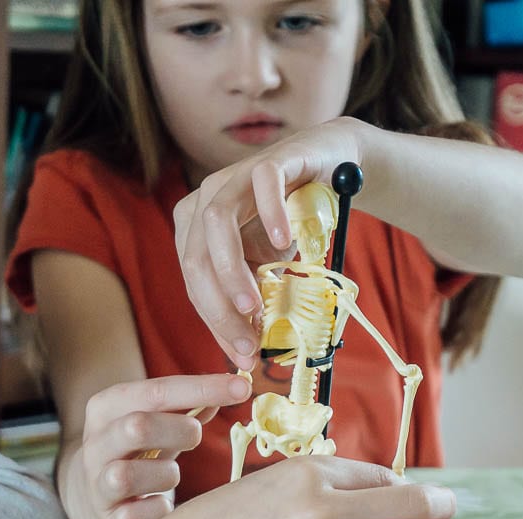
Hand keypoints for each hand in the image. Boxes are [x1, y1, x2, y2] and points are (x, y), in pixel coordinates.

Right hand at [59, 373, 251, 518]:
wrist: (94, 492)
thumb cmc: (137, 448)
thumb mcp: (157, 419)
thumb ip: (189, 405)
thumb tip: (233, 387)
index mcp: (107, 406)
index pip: (156, 391)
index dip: (202, 388)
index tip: (242, 387)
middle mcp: (96, 442)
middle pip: (137, 426)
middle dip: (180, 430)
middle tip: (197, 435)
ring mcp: (97, 481)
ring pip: (129, 474)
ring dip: (167, 473)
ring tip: (171, 473)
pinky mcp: (107, 516)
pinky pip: (135, 515)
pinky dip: (157, 508)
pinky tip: (163, 503)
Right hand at [145, 455, 467, 518]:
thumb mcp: (267, 487)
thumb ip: (322, 485)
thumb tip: (388, 488)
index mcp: (304, 477)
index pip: (379, 477)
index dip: (404, 485)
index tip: (414, 495)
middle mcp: (317, 516)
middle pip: (410, 509)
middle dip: (443, 510)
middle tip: (456, 513)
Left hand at [173, 117, 364, 369]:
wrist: (328, 170)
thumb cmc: (290, 222)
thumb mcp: (265, 266)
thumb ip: (250, 298)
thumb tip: (245, 351)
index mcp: (193, 229)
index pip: (195, 281)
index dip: (215, 320)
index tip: (241, 354)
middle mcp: (204, 201)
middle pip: (195, 257)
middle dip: (219, 307)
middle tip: (248, 340)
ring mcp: (233, 176)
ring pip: (216, 223)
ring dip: (232, 270)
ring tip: (255, 304)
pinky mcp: (268, 160)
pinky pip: (262, 185)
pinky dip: (271, 215)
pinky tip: (285, 243)